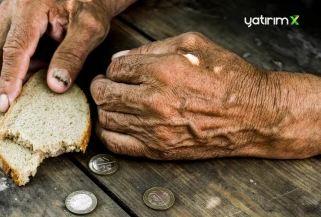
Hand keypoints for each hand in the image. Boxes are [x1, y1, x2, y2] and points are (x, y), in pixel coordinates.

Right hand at [0, 0, 134, 111]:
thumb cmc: (90, 6)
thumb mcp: (89, 29)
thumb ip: (72, 56)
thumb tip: (56, 86)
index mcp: (29, 9)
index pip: (13, 51)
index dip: (10, 80)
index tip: (8, 104)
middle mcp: (10, 10)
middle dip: (14, 76)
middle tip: (43, 77)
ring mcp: (5, 15)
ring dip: (18, 69)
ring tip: (46, 63)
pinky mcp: (7, 21)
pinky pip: (2, 49)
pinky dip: (20, 61)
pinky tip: (42, 56)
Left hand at [91, 32, 320, 159]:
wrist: (254, 115)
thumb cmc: (230, 79)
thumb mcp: (194, 45)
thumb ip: (154, 47)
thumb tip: (124, 57)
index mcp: (162, 71)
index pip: (116, 68)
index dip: (113, 68)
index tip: (118, 71)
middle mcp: (154, 101)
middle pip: (104, 93)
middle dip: (101, 85)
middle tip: (105, 84)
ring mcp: (154, 128)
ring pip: (106, 117)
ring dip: (103, 107)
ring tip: (111, 102)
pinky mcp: (158, 149)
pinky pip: (117, 144)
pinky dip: (107, 133)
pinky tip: (112, 125)